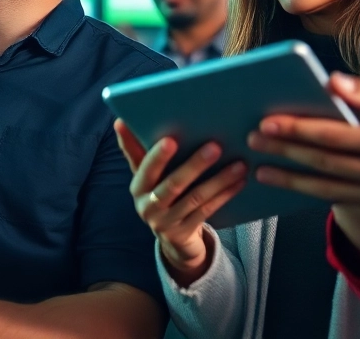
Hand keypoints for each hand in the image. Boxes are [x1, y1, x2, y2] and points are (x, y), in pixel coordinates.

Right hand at [114, 119, 245, 286]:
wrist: (172, 239)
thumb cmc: (160, 195)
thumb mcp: (147, 176)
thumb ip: (136, 150)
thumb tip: (120, 121)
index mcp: (137, 187)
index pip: (145, 169)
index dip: (156, 156)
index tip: (170, 140)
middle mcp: (147, 207)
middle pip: (173, 184)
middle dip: (194, 165)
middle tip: (215, 146)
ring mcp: (166, 223)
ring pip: (195, 198)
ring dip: (219, 180)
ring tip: (239, 164)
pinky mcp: (184, 233)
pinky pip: (207, 211)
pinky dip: (224, 195)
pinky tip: (240, 182)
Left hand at [248, 73, 359, 259]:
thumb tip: (330, 83)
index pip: (332, 135)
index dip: (296, 130)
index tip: (266, 124)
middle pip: (323, 164)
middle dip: (284, 152)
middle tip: (251, 142)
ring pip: (329, 190)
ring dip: (292, 180)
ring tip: (262, 172)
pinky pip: (347, 204)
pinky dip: (318, 195)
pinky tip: (297, 185)